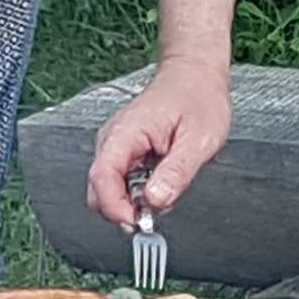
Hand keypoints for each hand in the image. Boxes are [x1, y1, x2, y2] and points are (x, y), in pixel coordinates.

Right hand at [86, 64, 233, 228]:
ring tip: (167, 185)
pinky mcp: (124, 154)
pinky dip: (140, 192)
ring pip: (110, 191)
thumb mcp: (199, 139)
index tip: (137, 222)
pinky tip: (162, 180)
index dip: (115, 207)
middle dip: (125, 209)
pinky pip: (123, 183)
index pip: (102, 178)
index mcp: (126, 133)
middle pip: (99, 191)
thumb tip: (156, 201)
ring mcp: (117, 147)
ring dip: (135, 201)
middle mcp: (114, 141)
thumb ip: (176, 173)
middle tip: (157, 210)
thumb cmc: (198, 98)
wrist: (195, 75)